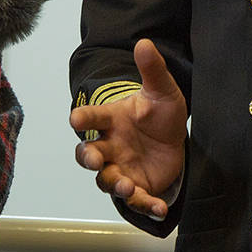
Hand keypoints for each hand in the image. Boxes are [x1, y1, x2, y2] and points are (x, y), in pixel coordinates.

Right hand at [69, 38, 187, 219]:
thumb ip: (152, 70)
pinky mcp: (139, 187)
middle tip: (94, 159)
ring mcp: (121, 168)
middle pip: (89, 155)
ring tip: (126, 184)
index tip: (76, 119)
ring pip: (108, 180)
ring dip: (115, 184)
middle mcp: (110, 146)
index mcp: (111, 120)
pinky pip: (138, 199)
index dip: (83, 119)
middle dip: (89, 158)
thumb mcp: (162, 90)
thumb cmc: (159, 114)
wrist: (174, 140)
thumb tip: (144, 43)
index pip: (92, 118)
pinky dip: (146, 205)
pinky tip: (159, 208)